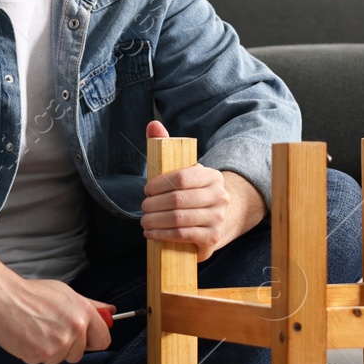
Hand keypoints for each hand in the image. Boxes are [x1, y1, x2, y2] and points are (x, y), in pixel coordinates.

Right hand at [0, 273, 112, 363]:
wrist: (2, 297)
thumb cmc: (33, 294)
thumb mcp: (66, 294)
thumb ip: (90, 306)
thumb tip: (111, 312)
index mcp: (84, 313)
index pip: (103, 340)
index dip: (91, 341)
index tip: (82, 338)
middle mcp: (74, 329)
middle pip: (79, 354)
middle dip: (67, 347)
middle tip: (50, 329)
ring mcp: (58, 344)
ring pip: (60, 360)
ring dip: (49, 351)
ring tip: (36, 331)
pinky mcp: (40, 355)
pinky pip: (42, 362)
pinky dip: (34, 353)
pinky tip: (27, 337)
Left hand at [140, 120, 266, 259]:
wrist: (218, 219)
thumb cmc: (192, 192)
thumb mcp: (183, 169)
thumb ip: (166, 145)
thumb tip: (152, 125)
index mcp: (212, 176)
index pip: (182, 177)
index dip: (159, 184)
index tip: (146, 189)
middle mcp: (219, 197)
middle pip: (178, 199)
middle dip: (154, 205)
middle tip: (143, 207)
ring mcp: (218, 218)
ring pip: (178, 219)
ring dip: (155, 221)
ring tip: (144, 221)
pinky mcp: (212, 238)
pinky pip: (183, 235)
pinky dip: (162, 234)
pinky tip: (151, 233)